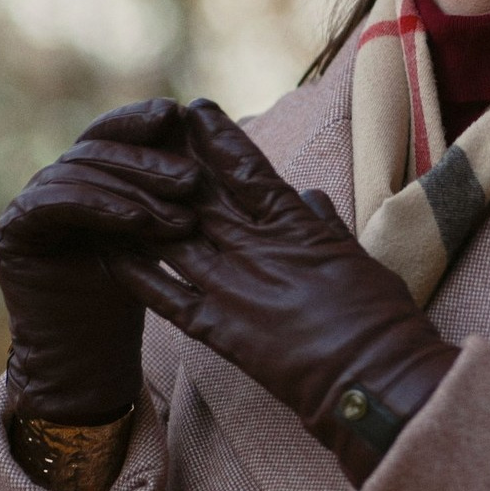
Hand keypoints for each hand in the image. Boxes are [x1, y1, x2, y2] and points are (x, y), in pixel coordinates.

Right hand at [0, 98, 199, 423]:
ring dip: (134, 189)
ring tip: (180, 214)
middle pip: (101, 148)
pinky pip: (55, 202)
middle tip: (192, 178)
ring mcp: (31, 203)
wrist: (94, 357)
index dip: (142, 121)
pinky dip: (99, 205)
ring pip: (81, 172)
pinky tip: (137, 219)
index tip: (178, 113)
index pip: (115, 132)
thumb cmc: (139, 295)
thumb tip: (214, 130)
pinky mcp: (12, 232)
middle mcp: (57, 181)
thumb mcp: (166, 232)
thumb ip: (176, 187)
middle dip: (148, 160)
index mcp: (91, 174)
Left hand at [108, 100, 459, 485]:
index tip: (198, 110)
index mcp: (296, 228)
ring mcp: (233, 288)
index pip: (249, 170)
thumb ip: (327, 226)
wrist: (371, 380)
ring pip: (175, 237)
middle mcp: (257, 249)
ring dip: (144, 208)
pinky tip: (108, 250)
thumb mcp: (359, 258)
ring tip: (116, 182)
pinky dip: (135, 272)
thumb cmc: (382, 320)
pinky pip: (164, 296)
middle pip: (203, 195)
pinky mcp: (218, 330)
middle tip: (146, 134)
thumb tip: (310, 196)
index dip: (220, 137)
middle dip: (173, 163)